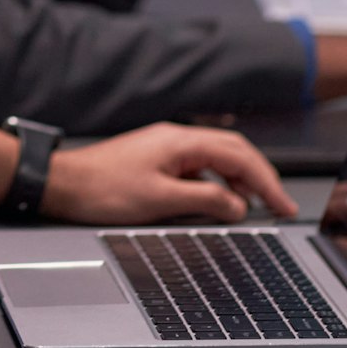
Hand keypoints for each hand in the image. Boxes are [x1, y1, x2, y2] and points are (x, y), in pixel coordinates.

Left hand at [39, 122, 298, 223]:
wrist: (61, 184)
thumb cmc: (102, 190)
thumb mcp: (160, 201)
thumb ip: (205, 201)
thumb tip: (239, 207)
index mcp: (180, 142)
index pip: (239, 156)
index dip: (267, 182)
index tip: (285, 205)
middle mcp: (175, 139)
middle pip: (233, 152)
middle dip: (260, 178)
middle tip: (280, 205)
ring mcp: (165, 148)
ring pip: (216, 160)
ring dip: (238, 182)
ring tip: (252, 208)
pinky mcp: (156, 161)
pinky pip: (197, 168)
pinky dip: (215, 184)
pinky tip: (218, 203)